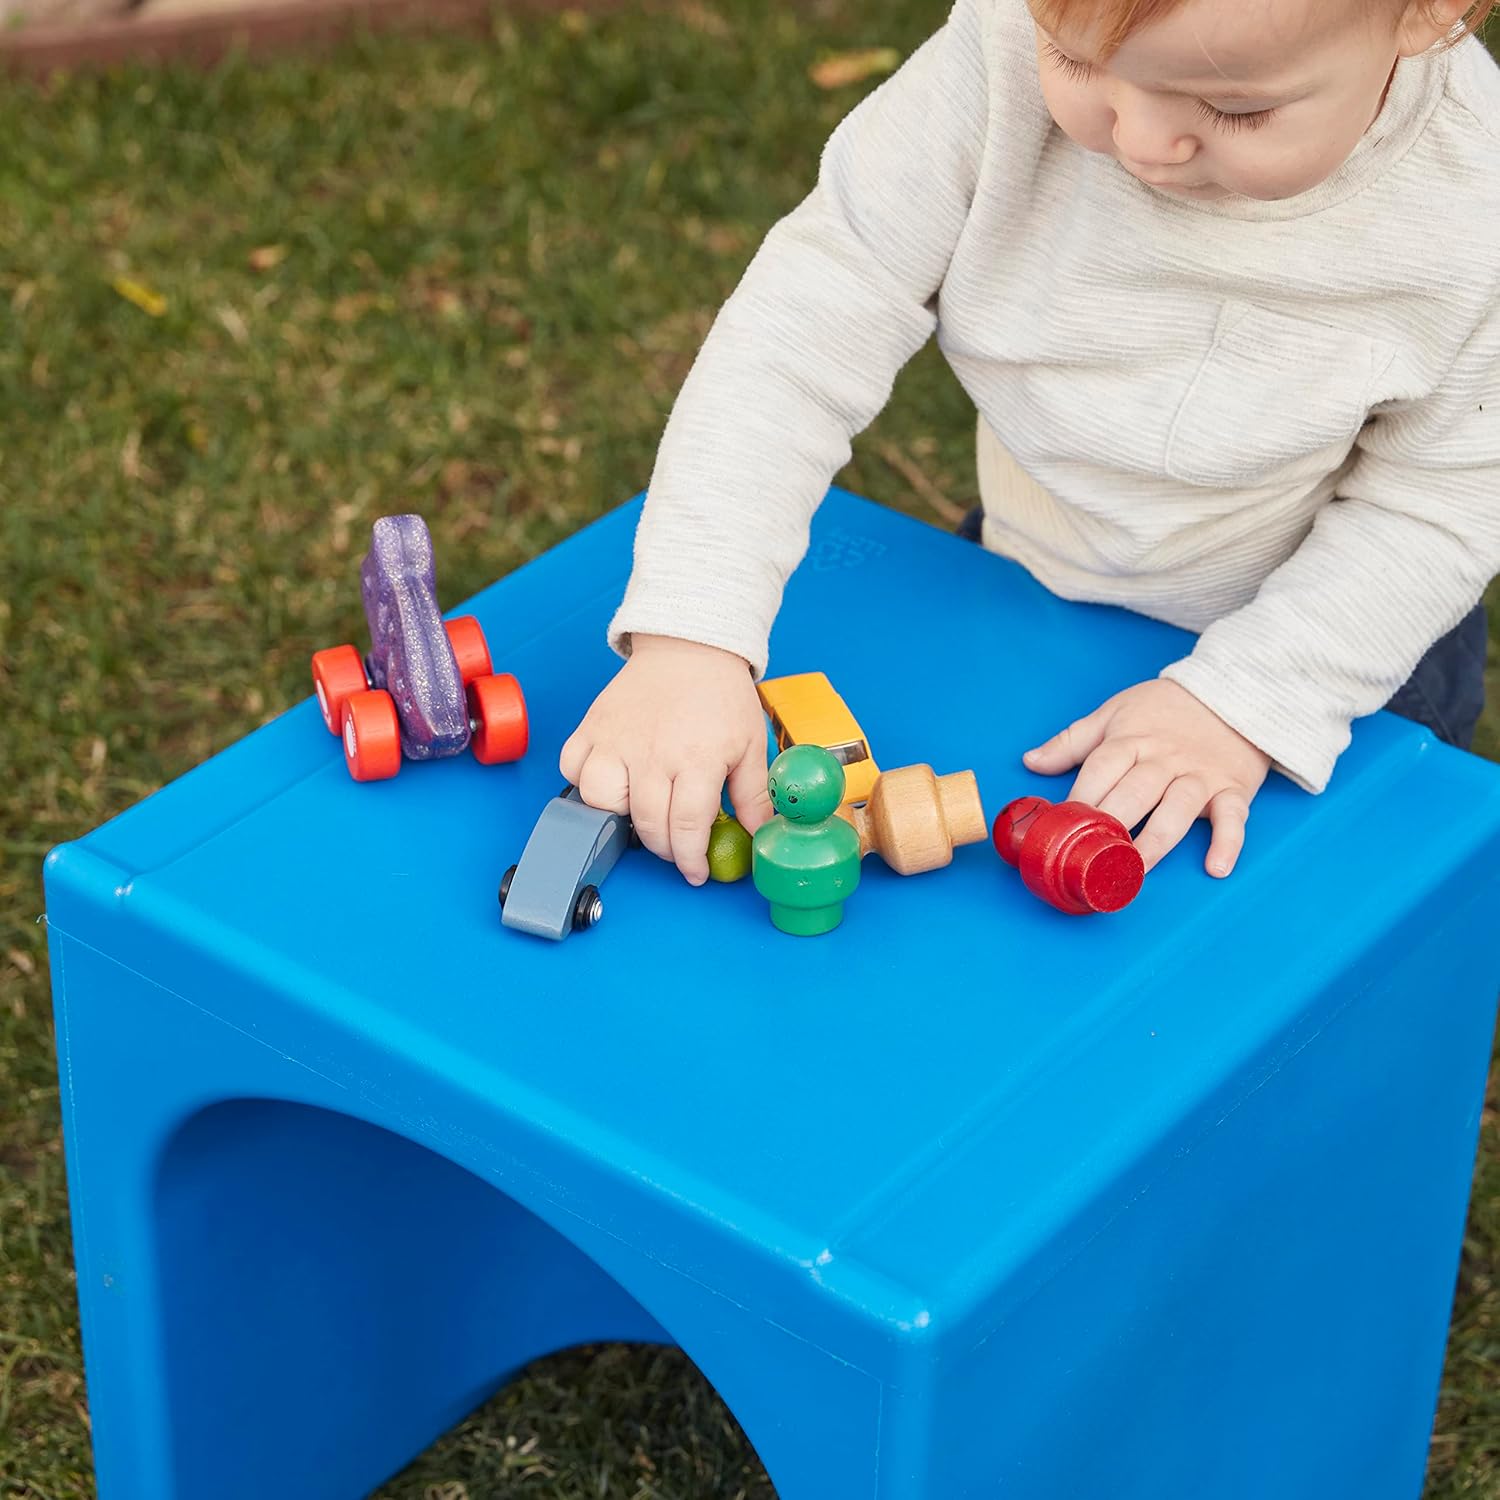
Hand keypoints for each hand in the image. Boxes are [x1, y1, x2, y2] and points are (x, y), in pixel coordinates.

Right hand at [559, 634, 771, 885]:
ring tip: (643, 809)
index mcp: (696, 758)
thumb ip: (753, 795)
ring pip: (600, 800)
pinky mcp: (592, 726)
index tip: (695, 872)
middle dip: (664, 849)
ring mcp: (616, 739)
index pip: (685, 828)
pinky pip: (573, 767)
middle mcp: (651, 753)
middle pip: (646, 824)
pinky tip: (611, 781)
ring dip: (620, 816)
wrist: (690, 646)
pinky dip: (584, 782)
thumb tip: (760, 835)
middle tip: (677, 847)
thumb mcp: (750, 745)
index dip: (690, 859)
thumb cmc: (721, 695)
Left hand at [1023, 679, 1270, 877]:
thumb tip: (1031, 762)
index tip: (1062, 825)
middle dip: (1112, 824)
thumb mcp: (1114, 713)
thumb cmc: (1165, 707)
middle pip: (1135, 793)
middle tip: (1093, 855)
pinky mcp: (1233, 788)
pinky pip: (1233, 817)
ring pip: (1178, 809)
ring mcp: (1200, 775)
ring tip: (1136, 869)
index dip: (1080, 797)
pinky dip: (1228, 843)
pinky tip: (1215, 868)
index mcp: (1131, 740)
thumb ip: (1072, 741)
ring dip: (1156, 841)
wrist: (1230, 691)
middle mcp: (1164, 759)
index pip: (1101, 770)